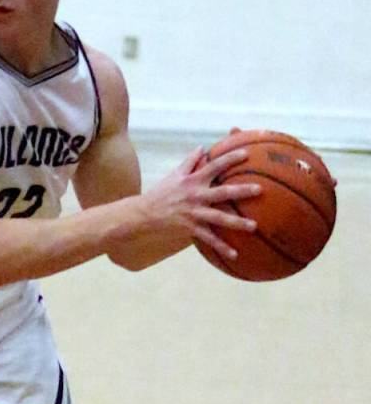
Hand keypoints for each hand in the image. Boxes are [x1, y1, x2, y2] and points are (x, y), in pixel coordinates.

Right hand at [142, 146, 260, 261]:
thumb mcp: (174, 175)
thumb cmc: (162, 192)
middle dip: (241, 191)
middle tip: (259, 189)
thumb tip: (203, 148)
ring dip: (237, 222)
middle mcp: (195, 195)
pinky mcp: (191, 228)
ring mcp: (194, 213)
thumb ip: (190, 161)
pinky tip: (235, 255)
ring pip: (218, 217)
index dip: (229, 159)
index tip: (246, 154)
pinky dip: (221, 247)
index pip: (213, 166)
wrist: (145, 213)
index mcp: (192, 181)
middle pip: (222, 192)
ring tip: (254, 226)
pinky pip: (209, 239)